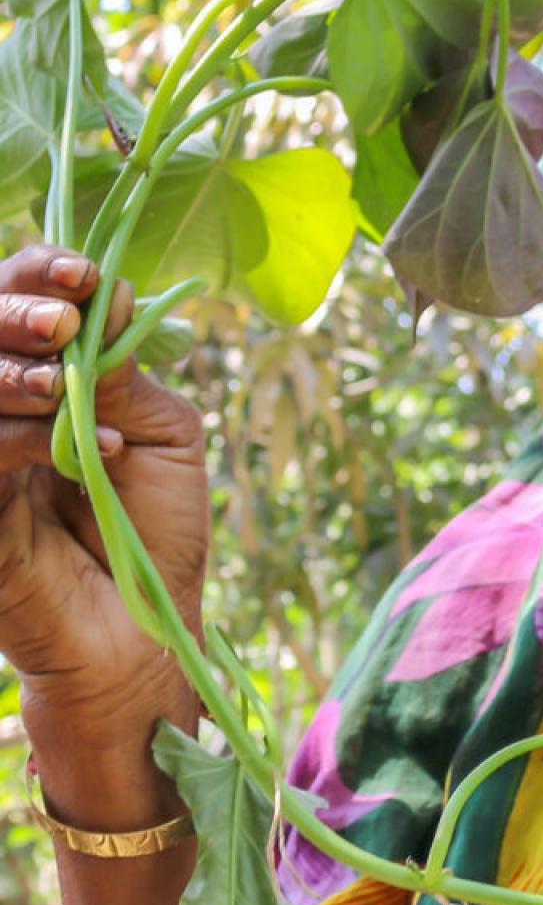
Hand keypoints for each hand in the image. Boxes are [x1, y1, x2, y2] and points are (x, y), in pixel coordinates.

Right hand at [0, 244, 209, 756]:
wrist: (145, 631)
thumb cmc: (156, 533)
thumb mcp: (165, 438)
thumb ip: (133, 375)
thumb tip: (110, 296)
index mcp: (47, 383)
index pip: (17, 306)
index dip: (36, 275)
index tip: (83, 273)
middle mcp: (1, 410)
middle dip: (13, 310)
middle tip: (62, 324)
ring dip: (12, 369)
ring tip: (69, 384)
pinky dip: (16, 436)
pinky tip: (70, 446)